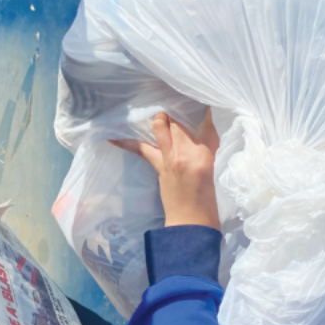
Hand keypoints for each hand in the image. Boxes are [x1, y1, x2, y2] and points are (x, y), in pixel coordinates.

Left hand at [111, 110, 219, 229]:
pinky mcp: (157, 166)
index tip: (199, 102)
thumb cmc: (206, 199)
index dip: (201, 110)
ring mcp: (170, 158)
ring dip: (160, 118)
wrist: (191, 223)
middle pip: (178, 120)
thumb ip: (206, 147)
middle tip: (174, 105)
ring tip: (159, 116)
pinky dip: (126, 142)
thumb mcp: (212, 167)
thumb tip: (199, 130)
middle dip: (175, 110)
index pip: (205, 122)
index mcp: (206, 153)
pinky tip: (112, 137)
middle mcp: (187, 151)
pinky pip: (140, 149)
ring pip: (161, 126)